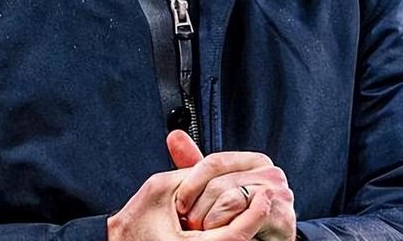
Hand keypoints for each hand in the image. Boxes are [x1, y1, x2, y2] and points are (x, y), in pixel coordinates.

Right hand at [107, 159, 271, 240]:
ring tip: (256, 204)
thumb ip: (192, 176)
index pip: (235, 235)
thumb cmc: (135, 220)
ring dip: (244, 226)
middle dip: (255, 219)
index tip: (265, 195)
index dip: (254, 214)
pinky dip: (232, 233)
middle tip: (267, 197)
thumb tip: (219, 168)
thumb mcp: (162, 188)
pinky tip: (236, 217)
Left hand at [168, 131, 295, 240]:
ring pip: (229, 200)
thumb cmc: (242, 219)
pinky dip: (226, 229)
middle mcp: (270, 173)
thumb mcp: (218, 189)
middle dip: (199, 208)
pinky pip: (243, 218)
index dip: (191, 183)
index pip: (214, 161)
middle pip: (220, 183)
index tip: (180, 204)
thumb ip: (196, 165)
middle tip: (190, 224)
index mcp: (254, 162)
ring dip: (210, 221)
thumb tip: (174, 135)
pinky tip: (222, 235)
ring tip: (205, 232)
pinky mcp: (281, 217)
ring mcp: (277, 194)